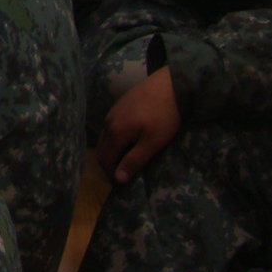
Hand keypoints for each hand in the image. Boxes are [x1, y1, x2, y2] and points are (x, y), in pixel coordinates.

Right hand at [99, 66, 181, 184]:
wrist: (169, 85)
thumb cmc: (164, 116)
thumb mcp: (153, 142)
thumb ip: (134, 160)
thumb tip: (117, 179)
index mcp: (115, 132)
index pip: (105, 159)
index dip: (110, 175)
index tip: (120, 186)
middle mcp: (109, 122)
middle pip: (102, 148)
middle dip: (108, 165)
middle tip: (121, 177)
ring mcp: (113, 111)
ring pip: (104, 137)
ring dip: (110, 152)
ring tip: (123, 161)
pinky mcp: (120, 104)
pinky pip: (109, 127)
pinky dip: (113, 140)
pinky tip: (126, 141)